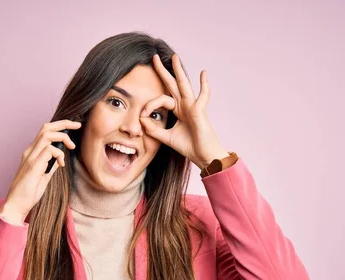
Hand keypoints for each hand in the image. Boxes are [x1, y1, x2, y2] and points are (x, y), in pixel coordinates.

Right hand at [2, 120, 79, 221]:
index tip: (73, 127)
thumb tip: (59, 159)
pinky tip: (61, 164)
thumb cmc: (28, 193)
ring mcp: (30, 157)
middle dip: (64, 124)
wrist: (16, 205)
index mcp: (32, 153)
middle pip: (46, 128)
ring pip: (47, 134)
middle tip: (77, 126)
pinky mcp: (33, 165)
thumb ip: (50, 165)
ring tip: (71, 147)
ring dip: (63, 137)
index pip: (45, 132)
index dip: (60, 126)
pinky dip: (59, 154)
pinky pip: (49, 150)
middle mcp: (30, 152)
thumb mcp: (44, 176)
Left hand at [139, 54, 229, 168]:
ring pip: (184, 85)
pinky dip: (204, 84)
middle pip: (172, 84)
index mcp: (178, 111)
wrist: (204, 156)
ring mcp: (193, 106)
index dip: (149, 105)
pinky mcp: (199, 111)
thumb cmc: (190, 147)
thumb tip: (141, 120)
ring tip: (174, 57)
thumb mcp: (166, 138)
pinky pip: (203, 95)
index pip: (161, 99)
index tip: (142, 115)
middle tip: (154, 58)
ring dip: (179, 70)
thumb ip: (154, 130)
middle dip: (163, 71)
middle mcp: (185, 105)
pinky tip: (203, 73)